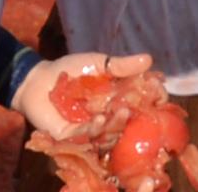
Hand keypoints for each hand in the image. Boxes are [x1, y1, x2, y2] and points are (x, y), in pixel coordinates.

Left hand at [15, 53, 157, 138]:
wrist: (38, 81)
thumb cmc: (69, 71)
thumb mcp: (97, 64)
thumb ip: (120, 66)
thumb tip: (149, 59)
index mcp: (117, 99)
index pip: (141, 103)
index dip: (153, 100)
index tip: (160, 94)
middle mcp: (109, 117)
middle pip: (129, 123)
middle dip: (134, 118)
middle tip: (132, 108)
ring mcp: (93, 129)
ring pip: (111, 133)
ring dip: (115, 125)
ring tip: (117, 113)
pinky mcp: (75, 137)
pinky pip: (88, 137)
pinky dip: (95, 128)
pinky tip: (99, 119)